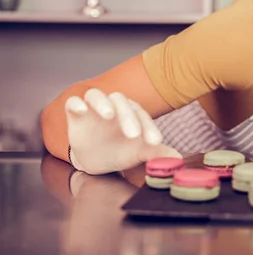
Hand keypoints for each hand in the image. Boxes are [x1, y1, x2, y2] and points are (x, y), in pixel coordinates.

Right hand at [65, 88, 181, 174]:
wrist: (96, 159)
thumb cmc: (121, 150)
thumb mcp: (139, 153)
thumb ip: (156, 153)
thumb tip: (177, 158)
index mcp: (132, 113)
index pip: (142, 115)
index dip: (149, 127)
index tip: (155, 142)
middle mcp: (114, 106)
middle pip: (122, 103)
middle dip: (129, 118)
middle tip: (133, 135)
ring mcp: (93, 108)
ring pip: (97, 96)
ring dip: (103, 103)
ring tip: (109, 115)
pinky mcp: (75, 113)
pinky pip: (73, 102)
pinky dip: (76, 103)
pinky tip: (80, 109)